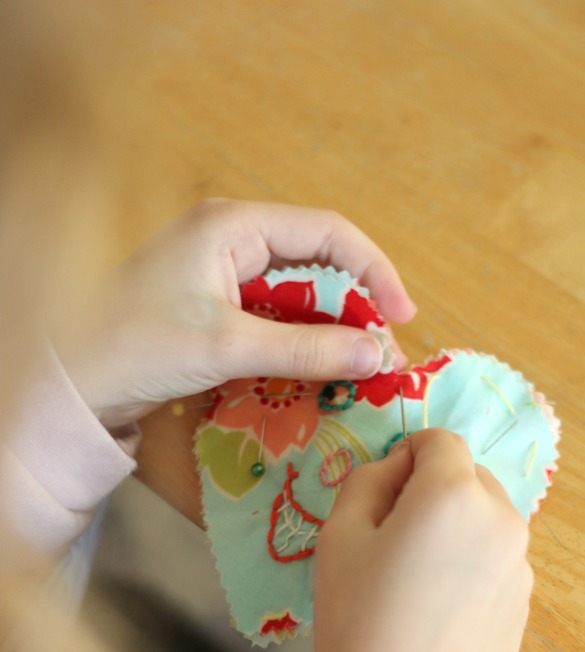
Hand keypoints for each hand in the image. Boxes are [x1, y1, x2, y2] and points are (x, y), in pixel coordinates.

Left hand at [57, 199, 415, 428]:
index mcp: (233, 225)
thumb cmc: (136, 347)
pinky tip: (320, 370)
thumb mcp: (227, 346)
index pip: (327, 232)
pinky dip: (300, 342)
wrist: (72, 381)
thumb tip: (377, 355)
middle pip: (316, 263)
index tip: (400, 316)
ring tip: (360, 369)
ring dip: (330, 330)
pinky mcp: (216, 307)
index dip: (373, 271)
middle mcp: (231, 239)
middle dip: (355, 307)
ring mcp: (222, 274)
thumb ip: (307, 349)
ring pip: (297, 295)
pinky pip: (274, 318)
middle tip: (382, 355)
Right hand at [313, 429, 532, 651]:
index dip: (404, 456)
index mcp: (455, 494)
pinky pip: (493, 561)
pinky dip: (467, 565)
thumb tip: (395, 471)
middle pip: (467, 477)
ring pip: (482, 520)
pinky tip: (435, 611)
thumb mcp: (338, 537)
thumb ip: (366, 481)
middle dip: (430, 490)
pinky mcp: (523, 605)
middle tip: (389, 539)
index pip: (439, 441)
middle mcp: (502, 520)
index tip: (379, 494)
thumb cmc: (358, 623)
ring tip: (411, 581)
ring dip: (451, 527)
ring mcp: (520, 566)